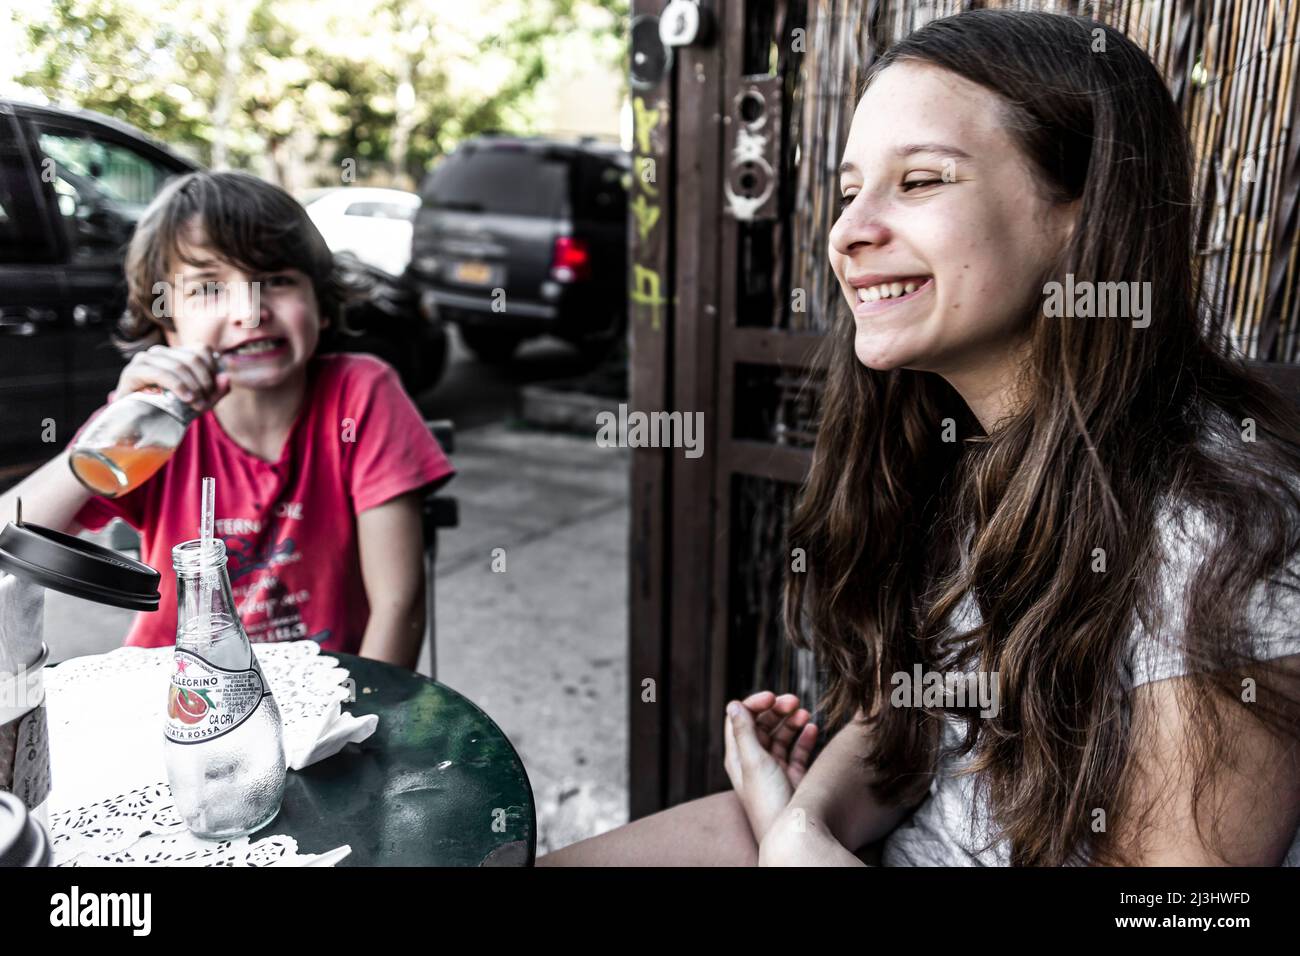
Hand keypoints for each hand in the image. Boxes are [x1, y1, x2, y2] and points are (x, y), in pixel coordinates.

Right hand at [111, 345, 228, 410]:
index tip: (213, 392)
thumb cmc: (169, 410)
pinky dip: (178, 386)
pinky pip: (161, 373)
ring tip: (198, 405)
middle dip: (205, 382)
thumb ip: (215, 391)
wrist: (137, 425)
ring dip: (193, 387)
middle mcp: (160, 352)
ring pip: (179, 366)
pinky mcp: (133, 371)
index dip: (212, 371)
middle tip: (206, 402)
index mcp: (175, 354)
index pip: (202, 350)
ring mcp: (145, 359)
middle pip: (193, 358)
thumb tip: (226, 378)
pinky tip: (187, 399)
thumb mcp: (199, 401)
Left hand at [723, 691, 818, 843]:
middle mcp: (754, 760)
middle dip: (777, 710)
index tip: (772, 697)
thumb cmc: (768, 801)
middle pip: (763, 725)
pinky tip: (813, 729)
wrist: (790, 833)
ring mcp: (774, 768)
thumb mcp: (754, 762)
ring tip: (804, 713)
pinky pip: (797, 751)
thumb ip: (745, 732)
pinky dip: (804, 738)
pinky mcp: (792, 777)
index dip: (755, 704)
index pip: (741, 719)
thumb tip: (734, 704)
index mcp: (738, 756)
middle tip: (794, 701)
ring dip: (792, 721)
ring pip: (781, 736)